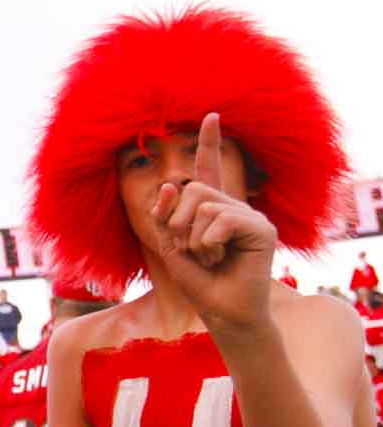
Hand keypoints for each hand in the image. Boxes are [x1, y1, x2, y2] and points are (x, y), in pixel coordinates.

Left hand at [150, 114, 276, 334]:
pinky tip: (222, 259)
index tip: (211, 115)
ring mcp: (250, 215)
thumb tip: (172, 183)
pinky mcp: (262, 228)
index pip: (209, 169)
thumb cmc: (199, 280)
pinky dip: (209, 244)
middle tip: (193, 251)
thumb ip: (165, 214)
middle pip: (192, 190)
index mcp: (211, 207)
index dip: (208, 143)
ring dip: (193, 239)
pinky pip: (221, 221)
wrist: (222, 311)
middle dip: (178, 224)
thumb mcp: (170, 244)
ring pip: (203, 205)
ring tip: (210, 259)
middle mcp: (233, 206)